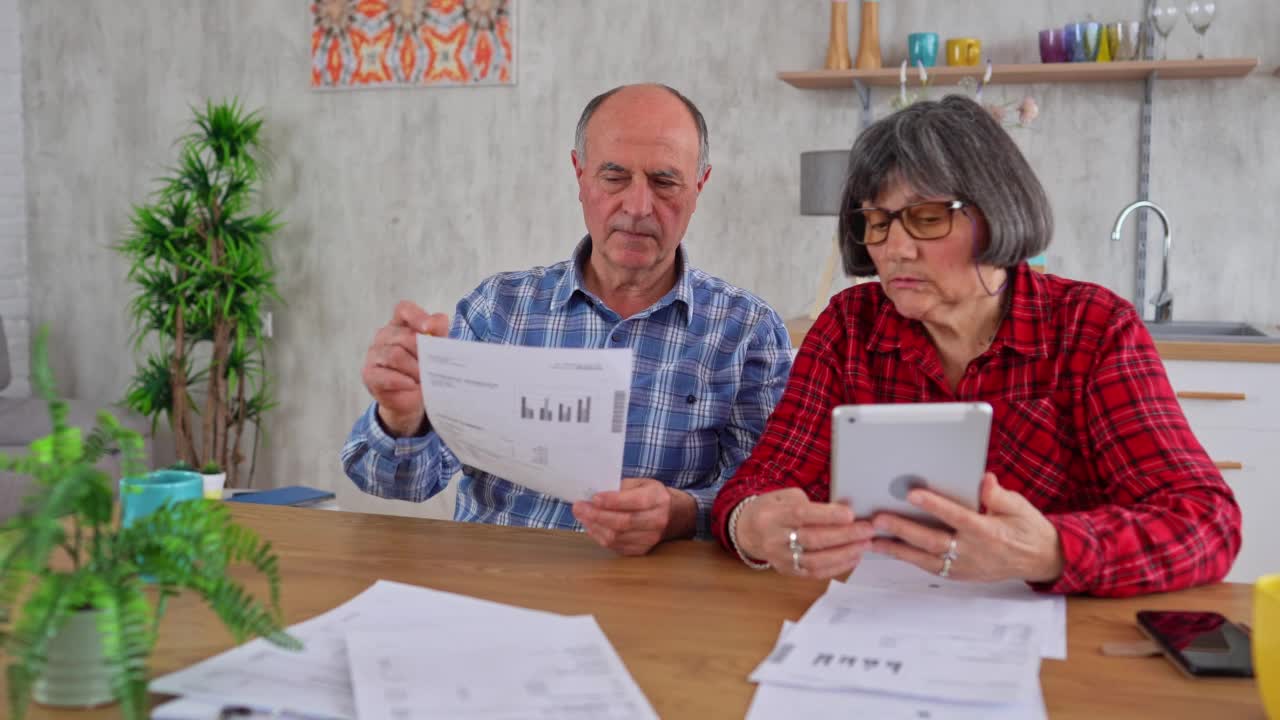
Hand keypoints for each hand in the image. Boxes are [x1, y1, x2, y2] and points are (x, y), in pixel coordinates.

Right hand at [361, 300, 449, 436]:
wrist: (413, 399)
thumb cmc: (424, 369)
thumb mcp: (437, 350)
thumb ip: (438, 332)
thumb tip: (434, 324)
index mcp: (401, 324)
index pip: (404, 309)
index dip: (417, 316)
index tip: (429, 329)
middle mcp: (384, 336)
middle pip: (404, 336)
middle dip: (422, 353)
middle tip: (433, 367)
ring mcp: (374, 354)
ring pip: (395, 355)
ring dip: (414, 369)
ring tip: (424, 378)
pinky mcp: (369, 374)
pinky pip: (385, 375)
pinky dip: (402, 381)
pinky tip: (412, 385)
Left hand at [572, 478, 694, 555]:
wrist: (674, 515)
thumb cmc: (652, 495)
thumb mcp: (642, 483)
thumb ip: (621, 487)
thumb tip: (594, 493)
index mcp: (658, 499)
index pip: (634, 502)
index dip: (612, 501)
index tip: (593, 498)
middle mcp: (657, 520)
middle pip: (623, 522)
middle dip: (596, 515)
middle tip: (578, 507)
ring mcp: (650, 538)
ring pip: (616, 537)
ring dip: (594, 526)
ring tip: (582, 516)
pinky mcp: (642, 550)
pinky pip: (616, 547)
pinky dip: (600, 537)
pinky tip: (592, 526)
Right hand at [735, 488, 874, 578]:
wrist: (748, 531)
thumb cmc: (773, 510)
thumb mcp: (787, 497)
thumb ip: (814, 503)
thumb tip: (846, 508)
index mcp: (773, 516)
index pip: (801, 515)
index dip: (827, 515)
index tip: (851, 514)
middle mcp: (774, 539)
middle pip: (812, 539)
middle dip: (844, 535)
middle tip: (867, 530)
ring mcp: (781, 558)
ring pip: (816, 560)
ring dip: (844, 554)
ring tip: (864, 545)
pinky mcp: (788, 571)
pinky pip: (815, 573)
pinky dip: (837, 566)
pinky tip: (853, 557)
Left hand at [869, 473, 1064, 582]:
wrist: (1041, 559)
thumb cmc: (1027, 528)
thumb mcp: (1019, 507)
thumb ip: (998, 495)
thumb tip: (984, 480)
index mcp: (988, 532)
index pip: (956, 516)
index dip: (934, 505)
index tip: (912, 494)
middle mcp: (973, 552)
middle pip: (932, 540)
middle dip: (903, 529)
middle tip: (878, 518)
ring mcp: (964, 567)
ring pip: (925, 559)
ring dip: (896, 549)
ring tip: (871, 539)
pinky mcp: (959, 575)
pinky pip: (929, 567)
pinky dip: (908, 558)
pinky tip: (889, 550)